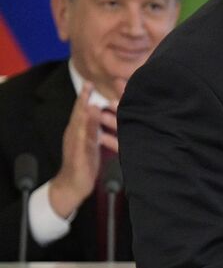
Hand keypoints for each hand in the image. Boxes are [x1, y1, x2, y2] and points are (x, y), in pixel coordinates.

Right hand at [47, 83, 108, 218]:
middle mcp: (75, 136)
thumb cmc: (84, 163)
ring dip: (84, 115)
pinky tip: (93, 133)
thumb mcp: (91, 143)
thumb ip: (95, 130)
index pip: (82, 111)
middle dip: (83, 99)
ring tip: (90, 101)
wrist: (73, 185)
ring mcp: (75, 146)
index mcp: (79, 132)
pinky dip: (87, 137)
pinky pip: (83, 146)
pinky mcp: (79, 158)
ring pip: (79, 129)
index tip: (90, 82)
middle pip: (79, 115)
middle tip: (88, 83)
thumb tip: (102, 116)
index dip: (85, 97)